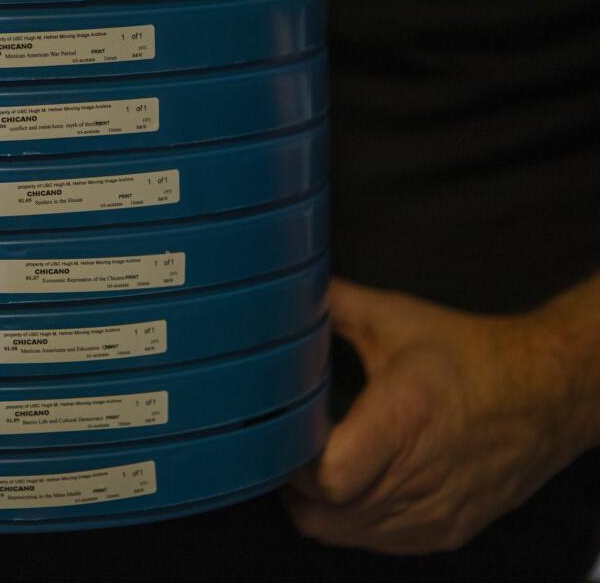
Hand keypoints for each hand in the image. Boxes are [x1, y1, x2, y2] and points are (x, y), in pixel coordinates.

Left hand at [283, 278, 576, 553]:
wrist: (548, 393)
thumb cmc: (468, 353)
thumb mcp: (395, 317)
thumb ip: (335, 303)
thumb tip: (286, 289)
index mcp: (401, 421)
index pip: (328, 477)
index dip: (293, 462)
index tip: (283, 434)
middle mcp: (418, 476)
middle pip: (326, 513)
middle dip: (295, 485)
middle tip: (288, 449)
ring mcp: (434, 511)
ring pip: (346, 534)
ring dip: (321, 506)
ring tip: (316, 464)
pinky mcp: (446, 530)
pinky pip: (378, 543)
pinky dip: (353, 522)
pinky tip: (352, 484)